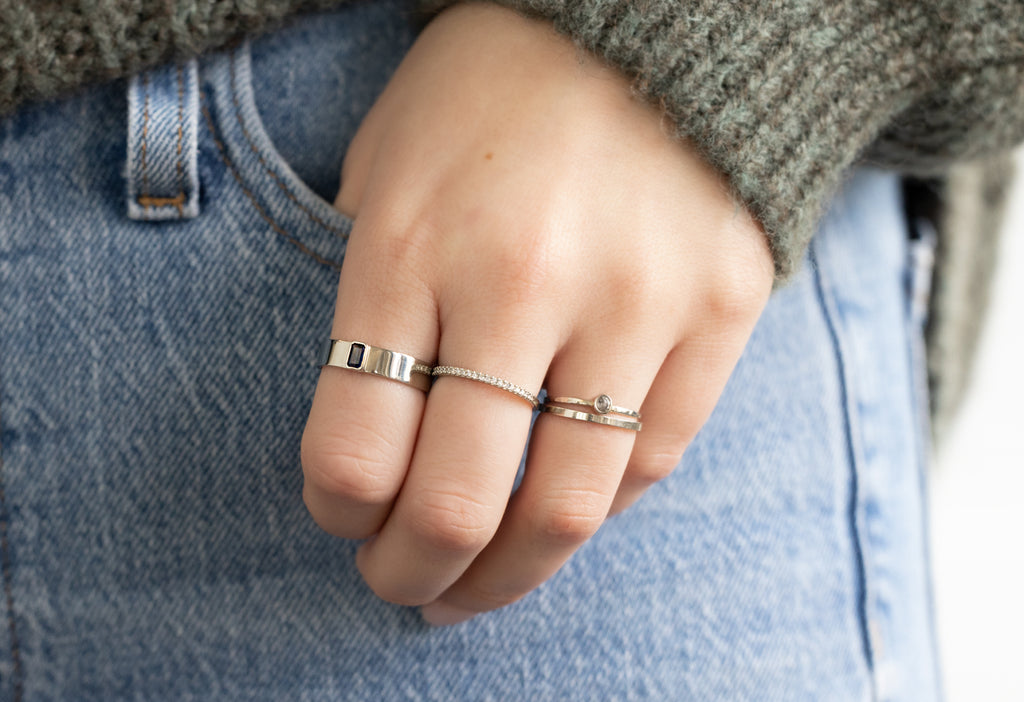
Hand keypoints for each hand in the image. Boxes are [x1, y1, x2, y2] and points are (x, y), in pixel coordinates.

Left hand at [301, 2, 772, 624]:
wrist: (645, 16)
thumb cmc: (488, 95)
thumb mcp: (389, 166)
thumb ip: (374, 298)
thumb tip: (381, 438)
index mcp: (410, 241)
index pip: (353, 446)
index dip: (338, 512)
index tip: (344, 517)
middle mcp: (521, 280)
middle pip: (457, 502)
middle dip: (413, 573)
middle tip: (402, 586)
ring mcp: (633, 297)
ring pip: (567, 507)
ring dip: (509, 573)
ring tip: (479, 584)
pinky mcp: (719, 306)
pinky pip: (654, 458)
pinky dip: (596, 505)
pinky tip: (559, 504)